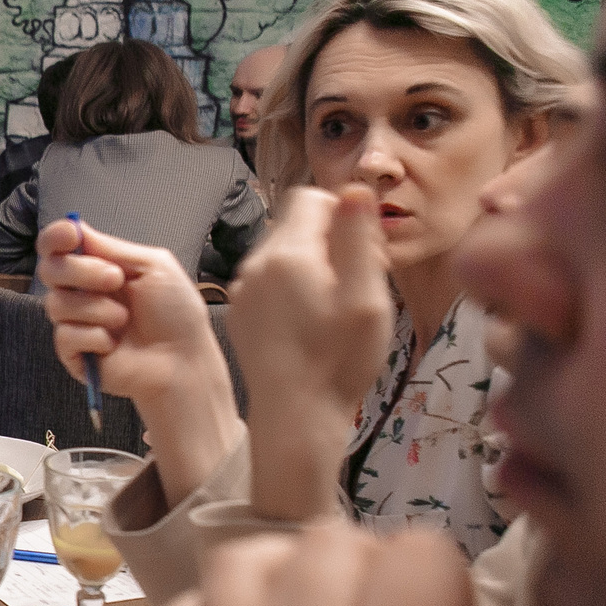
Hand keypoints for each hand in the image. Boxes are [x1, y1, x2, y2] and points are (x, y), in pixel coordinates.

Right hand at [37, 218, 236, 500]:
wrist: (183, 358)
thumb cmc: (176, 314)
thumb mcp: (152, 266)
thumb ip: (111, 247)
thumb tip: (75, 227)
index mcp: (98, 267)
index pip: (58, 246)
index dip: (56, 237)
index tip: (71, 236)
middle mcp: (81, 293)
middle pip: (50, 269)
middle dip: (82, 271)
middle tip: (115, 280)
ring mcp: (75, 323)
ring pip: (57, 304)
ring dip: (96, 309)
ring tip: (124, 320)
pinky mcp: (73, 353)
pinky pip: (65, 335)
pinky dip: (93, 337)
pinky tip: (114, 344)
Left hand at [228, 185, 391, 519]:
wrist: (295, 416)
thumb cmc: (338, 360)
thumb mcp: (365, 297)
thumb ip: (357, 239)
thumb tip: (354, 190)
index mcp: (286, 254)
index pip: (309, 198)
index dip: (343, 214)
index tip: (364, 250)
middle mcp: (255, 265)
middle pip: (294, 223)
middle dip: (329, 239)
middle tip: (357, 281)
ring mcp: (243, 290)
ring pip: (282, 252)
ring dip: (313, 265)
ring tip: (336, 305)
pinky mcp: (240, 313)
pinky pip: (269, 281)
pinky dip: (292, 288)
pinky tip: (313, 321)